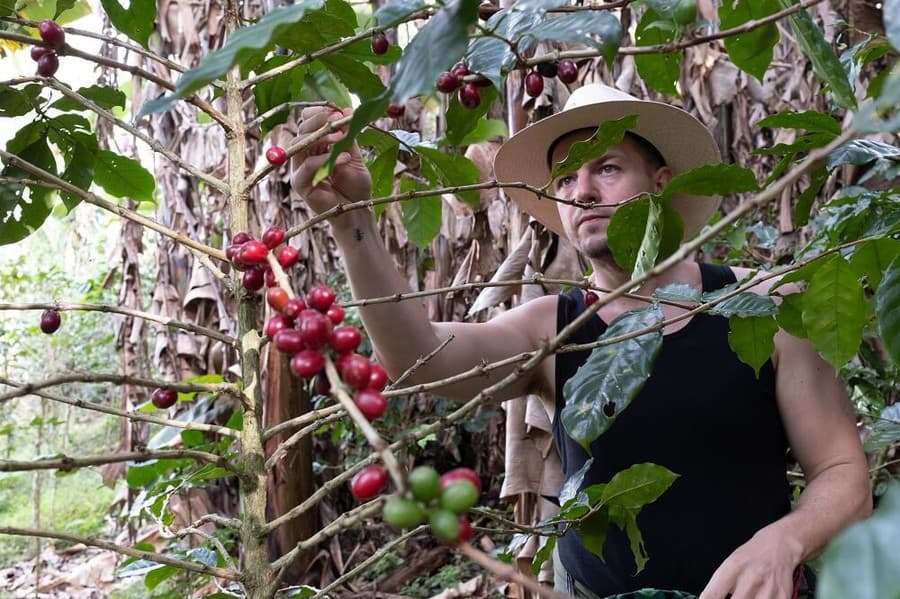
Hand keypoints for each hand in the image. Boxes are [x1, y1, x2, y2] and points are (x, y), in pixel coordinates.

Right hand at [290, 106, 372, 227]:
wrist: (358, 211)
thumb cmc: (356, 185)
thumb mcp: (353, 155)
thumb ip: (348, 135)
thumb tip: (347, 109)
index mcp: (315, 146)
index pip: (307, 122)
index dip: (318, 113)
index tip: (336, 110)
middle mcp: (303, 156)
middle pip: (302, 130)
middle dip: (320, 121)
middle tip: (337, 118)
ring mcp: (299, 170)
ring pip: (302, 144)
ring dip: (322, 137)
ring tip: (341, 137)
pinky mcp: (300, 184)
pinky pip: (307, 166)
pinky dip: (325, 159)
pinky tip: (343, 158)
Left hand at [699, 523, 803, 598]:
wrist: (779, 546)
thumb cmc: (750, 556)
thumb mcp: (729, 564)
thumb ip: (719, 586)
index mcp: (732, 568)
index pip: (712, 595)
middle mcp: (750, 578)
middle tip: (733, 596)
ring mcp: (768, 589)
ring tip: (746, 595)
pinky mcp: (783, 596)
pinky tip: (759, 596)